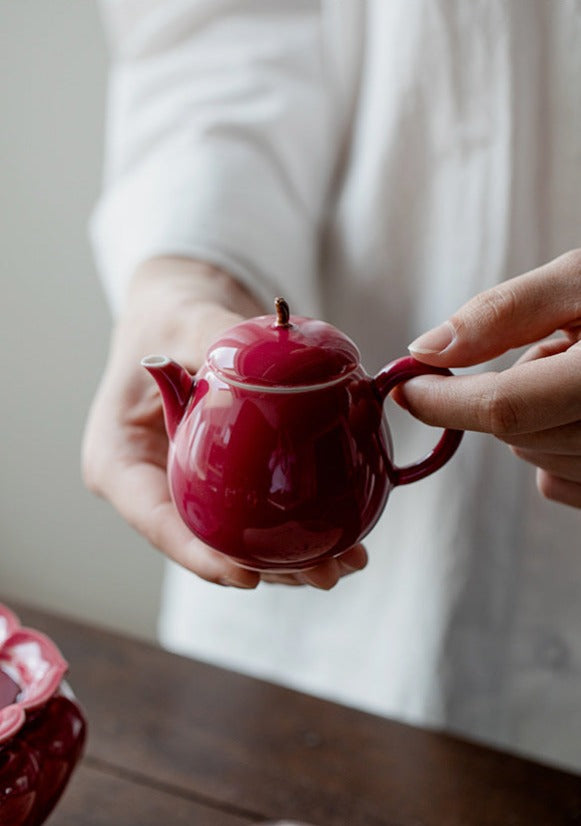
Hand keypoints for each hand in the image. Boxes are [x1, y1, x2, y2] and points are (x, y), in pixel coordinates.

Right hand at [82, 257, 367, 588]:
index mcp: (120, 462)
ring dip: (290, 557)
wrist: (183, 312)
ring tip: (347, 561)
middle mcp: (153, 486)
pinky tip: (343, 532)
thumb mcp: (183, 320)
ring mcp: (189, 487)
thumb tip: (271, 360)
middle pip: (205, 542)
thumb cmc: (168, 316)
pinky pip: (256, 512)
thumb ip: (214, 337)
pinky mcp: (222, 480)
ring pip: (236, 538)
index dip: (200, 556)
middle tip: (324, 574)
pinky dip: (296, 525)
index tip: (248, 576)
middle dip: (264, 567)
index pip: (157, 522)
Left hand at [400, 249, 580, 507]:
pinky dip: (559, 452)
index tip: (405, 385)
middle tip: (558, 346)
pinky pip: (567, 487)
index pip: (506, 407)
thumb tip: (427, 348)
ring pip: (541, 462)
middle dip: (511, 392)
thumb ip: (505, 314)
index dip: (443, 399)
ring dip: (539, 420)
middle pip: (520, 436)